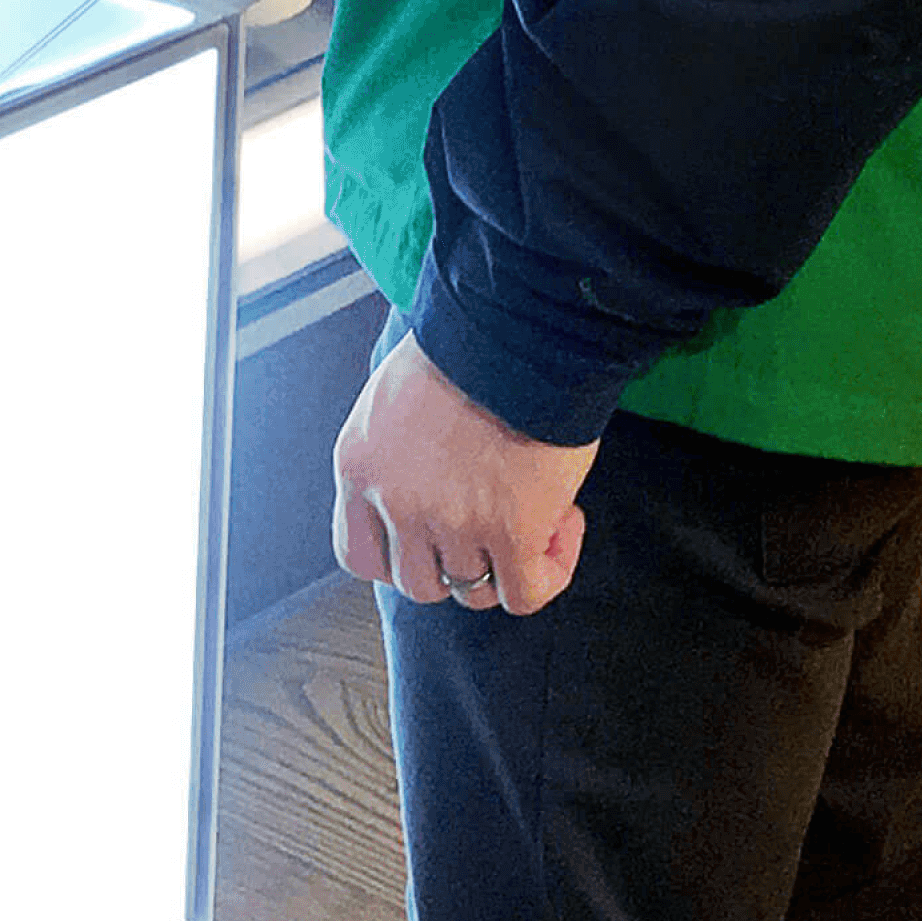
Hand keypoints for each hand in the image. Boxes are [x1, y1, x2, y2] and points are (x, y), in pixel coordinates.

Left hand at [333, 332, 594, 615]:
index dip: (399, 558)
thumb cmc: (470, 344)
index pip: (358, 555)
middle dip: (457, 561)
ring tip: (536, 512)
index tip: (429, 541)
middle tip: (492, 522)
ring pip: (474, 590)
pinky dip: (549, 572)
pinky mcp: (511, 531)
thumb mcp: (397, 395)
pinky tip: (563, 525)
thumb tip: (424, 483)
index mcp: (360, 465)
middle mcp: (396, 501)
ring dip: (506, 562)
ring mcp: (451, 521)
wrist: (520, 327)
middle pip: (418, 583)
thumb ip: (397, 453)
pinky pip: (525, 593)